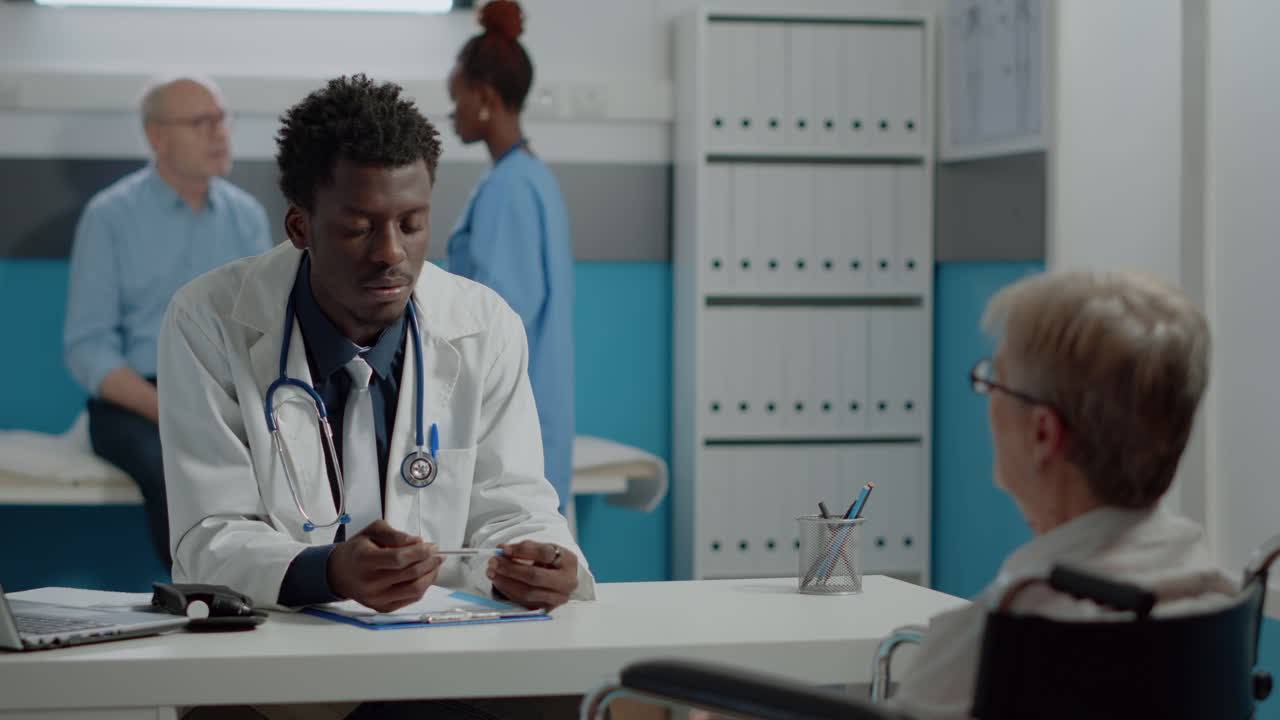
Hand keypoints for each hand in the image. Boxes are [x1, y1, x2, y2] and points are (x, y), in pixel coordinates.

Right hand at [327, 520, 442, 612]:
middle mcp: (369, 583)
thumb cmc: (358, 550)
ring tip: (435, 564)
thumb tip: (418, 542)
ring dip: (430, 576)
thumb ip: (395, 535)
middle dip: (430, 562)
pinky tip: (425, 575)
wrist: (339, 573)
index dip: (420, 552)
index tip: (432, 546)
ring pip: (415, 590)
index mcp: (364, 560)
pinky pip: (411, 599)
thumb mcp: (372, 532)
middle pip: (410, 574)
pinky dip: (423, 586)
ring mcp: (376, 598)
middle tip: (438, 554)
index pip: (399, 559)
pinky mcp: (382, 607)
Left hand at [487, 540, 577, 610]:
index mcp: (568, 561)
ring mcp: (557, 598)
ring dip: (505, 582)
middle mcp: (566, 581)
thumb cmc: (553, 563)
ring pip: (528, 592)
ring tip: (493, 572)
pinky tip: (499, 582)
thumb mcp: (545, 549)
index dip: (521, 551)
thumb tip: (502, 550)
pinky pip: (523, 602)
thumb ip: (525, 548)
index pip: (544, 554)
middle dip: (510, 569)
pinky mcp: (547, 608)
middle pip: (535, 576)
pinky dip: (508, 591)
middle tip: (494, 562)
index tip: (503, 549)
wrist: (564, 580)